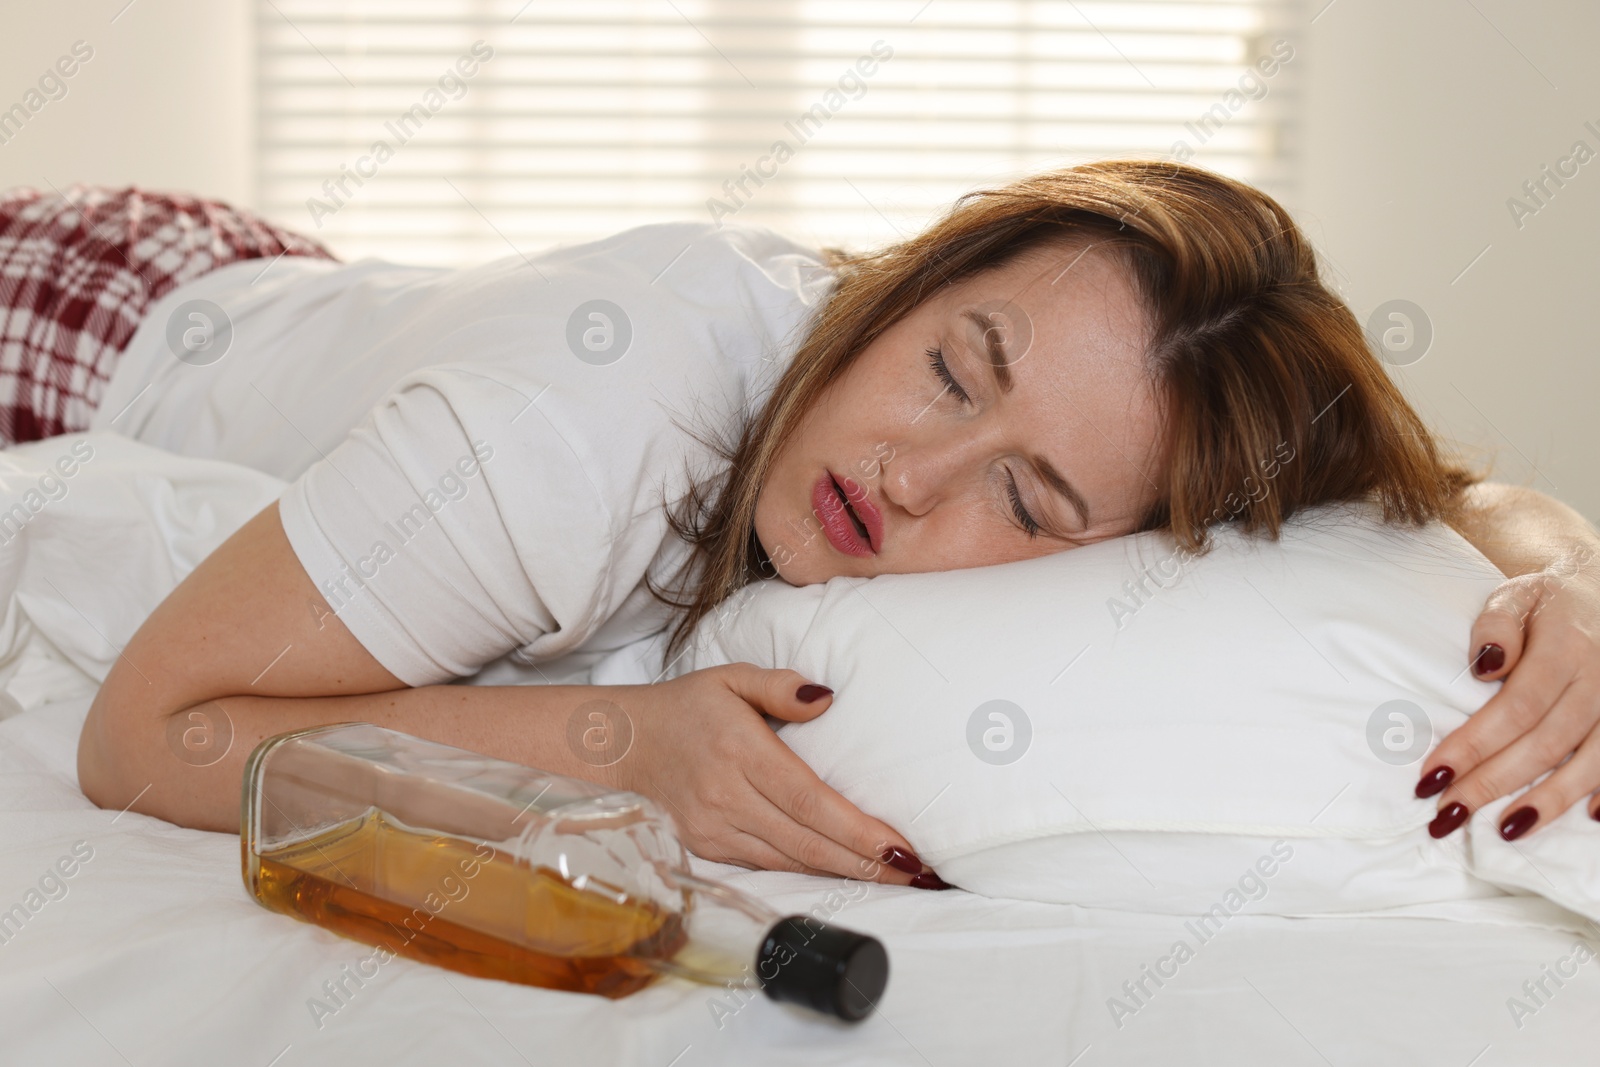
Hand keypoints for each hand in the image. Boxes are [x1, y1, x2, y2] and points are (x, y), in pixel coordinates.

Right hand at [602, 663, 945, 886]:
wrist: (619, 745)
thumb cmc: (686, 708)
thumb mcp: (730, 677)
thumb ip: (779, 685)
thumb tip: (827, 698)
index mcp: (740, 751)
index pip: (809, 800)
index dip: (856, 830)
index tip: (899, 846)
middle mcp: (726, 797)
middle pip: (807, 841)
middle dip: (866, 862)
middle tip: (917, 871)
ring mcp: (714, 829)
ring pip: (790, 862)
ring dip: (845, 873)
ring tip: (895, 876)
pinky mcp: (707, 849)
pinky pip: (767, 865)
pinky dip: (809, 871)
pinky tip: (845, 871)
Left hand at [1416, 548, 1599, 839]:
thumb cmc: (1547, 604)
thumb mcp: (1516, 595)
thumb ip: (1496, 625)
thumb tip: (1484, 667)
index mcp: (1565, 648)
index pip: (1515, 707)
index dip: (1474, 745)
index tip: (1432, 775)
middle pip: (1545, 742)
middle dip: (1494, 781)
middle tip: (1449, 812)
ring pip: (1590, 762)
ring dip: (1548, 800)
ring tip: (1505, 830)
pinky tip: (1587, 819)